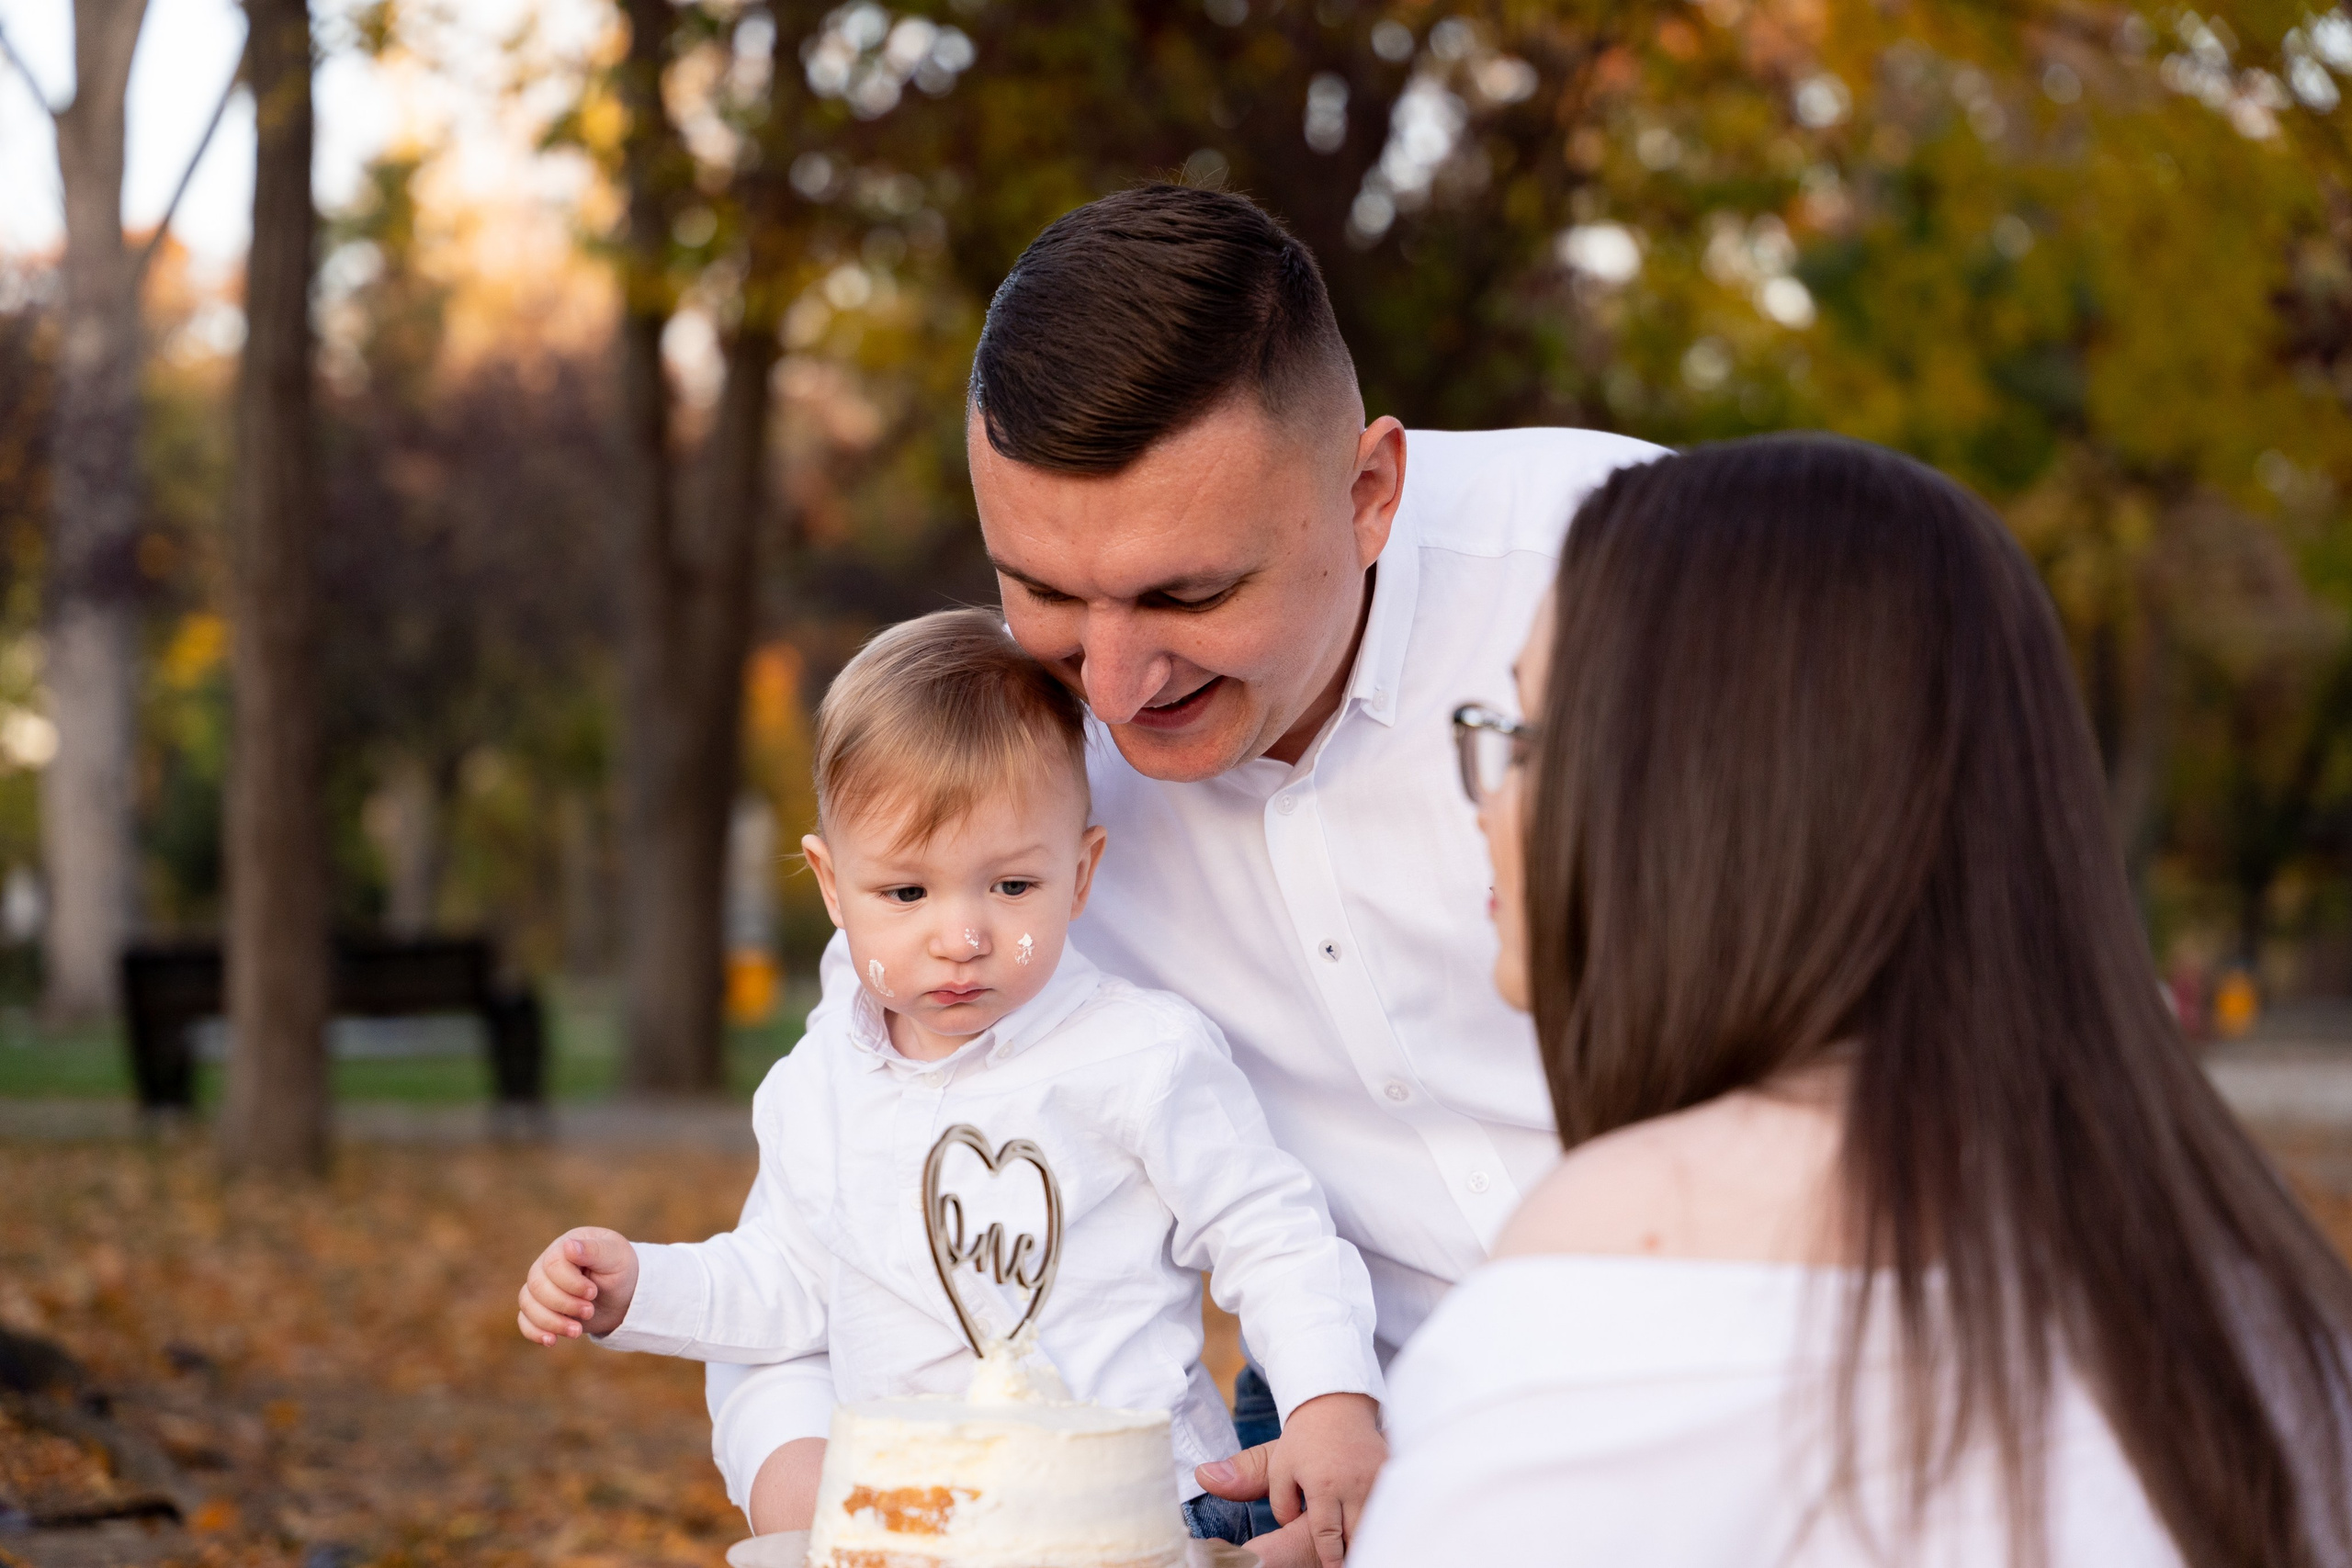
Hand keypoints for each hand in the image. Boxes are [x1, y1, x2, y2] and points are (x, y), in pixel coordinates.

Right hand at [517, 1227, 637, 1344]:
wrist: (625, 1297)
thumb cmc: (622, 1271)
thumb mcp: (616, 1257)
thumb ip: (594, 1250)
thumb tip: (568, 1246)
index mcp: (566, 1246)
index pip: (552, 1264)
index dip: (570, 1283)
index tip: (593, 1293)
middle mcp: (547, 1265)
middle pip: (536, 1286)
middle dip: (563, 1304)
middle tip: (589, 1311)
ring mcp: (542, 1287)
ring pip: (528, 1304)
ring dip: (551, 1321)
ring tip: (577, 1331)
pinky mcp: (542, 1309)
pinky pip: (525, 1320)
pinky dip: (534, 1332)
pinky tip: (551, 1341)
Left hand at [1195, 1392, 1385, 1567]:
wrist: (1338, 1407)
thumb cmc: (1304, 1442)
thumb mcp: (1274, 1461)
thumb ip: (1245, 1477)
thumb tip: (1204, 1479)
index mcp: (1323, 1486)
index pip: (1326, 1536)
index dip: (1326, 1558)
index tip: (1319, 1566)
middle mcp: (1355, 1487)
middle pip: (1357, 1538)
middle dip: (1347, 1555)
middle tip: (1337, 1563)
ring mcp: (1379, 1483)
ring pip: (1377, 1528)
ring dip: (1364, 1543)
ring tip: (1352, 1551)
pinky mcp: (1393, 1480)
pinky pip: (1390, 1512)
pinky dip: (1381, 1526)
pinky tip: (1372, 1536)